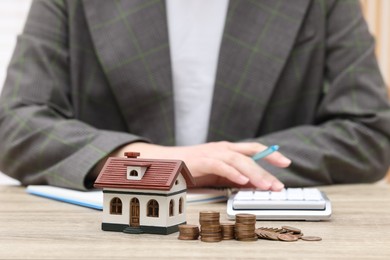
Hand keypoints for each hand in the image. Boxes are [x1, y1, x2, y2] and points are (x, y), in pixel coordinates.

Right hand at [114, 141, 290, 190]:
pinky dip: (232, 172)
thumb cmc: (193, 168)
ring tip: (265, 186)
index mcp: (228, 150)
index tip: (286, 162)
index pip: (253, 150)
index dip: (270, 155)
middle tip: (277, 184)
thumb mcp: (218, 174)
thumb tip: (253, 185)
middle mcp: (223, 148)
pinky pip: (220, 166)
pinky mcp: (203, 160)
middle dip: (267, 168)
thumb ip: (235, 177)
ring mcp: (213, 152)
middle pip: (250, 154)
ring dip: (253, 173)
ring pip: (238, 160)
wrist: (167, 163)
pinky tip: (241, 180)